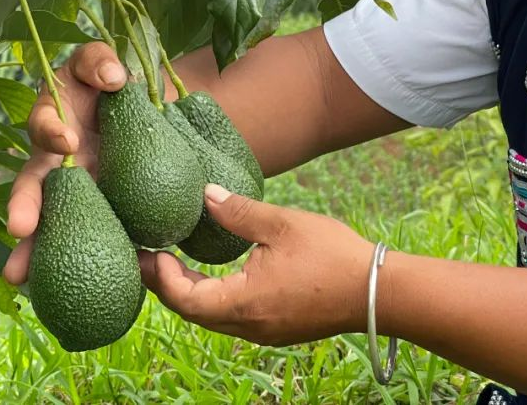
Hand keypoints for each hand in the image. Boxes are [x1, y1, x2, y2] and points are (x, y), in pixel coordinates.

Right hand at [2, 42, 127, 285]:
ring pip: (46, 220)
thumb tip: (115, 79)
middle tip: (20, 229)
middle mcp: (55, 160)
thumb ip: (100, 61)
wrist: (145, 110)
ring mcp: (70, 189)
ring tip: (19, 276)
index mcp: (55, 120)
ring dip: (32, 247)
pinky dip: (73, 259)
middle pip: (33, 184)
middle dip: (24, 206)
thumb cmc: (116, 83)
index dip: (51, 131)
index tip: (68, 141)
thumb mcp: (105, 64)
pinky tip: (73, 288)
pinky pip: (81, 237)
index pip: (44, 124)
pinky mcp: (92, 210)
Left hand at [139, 184, 374, 346]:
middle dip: (166, 284)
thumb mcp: (282, 224)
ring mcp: (263, 332)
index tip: (149, 248)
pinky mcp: (277, 329)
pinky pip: (231, 318)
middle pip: (191, 312)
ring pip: (211, 317)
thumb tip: (204, 195)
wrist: (378, 293)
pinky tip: (213, 275)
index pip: (182, 299)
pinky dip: (213, 297)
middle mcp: (247, 326)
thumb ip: (238, 211)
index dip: (159, 275)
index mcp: (243, 303)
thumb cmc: (332, 256)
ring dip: (189, 292)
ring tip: (173, 262)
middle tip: (148, 256)